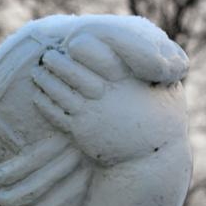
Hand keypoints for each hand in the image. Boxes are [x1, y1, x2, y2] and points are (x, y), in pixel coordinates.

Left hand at [32, 32, 188, 167]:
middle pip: (72, 72)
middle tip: (46, 55)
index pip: (97, 57)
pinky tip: (38, 94)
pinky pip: (55, 114)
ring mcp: (91, 115)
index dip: (80, 49)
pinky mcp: (81, 132)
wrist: (152, 162)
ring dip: (45, 80)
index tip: (71, 43)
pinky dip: (44, 102)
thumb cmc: (162, 121)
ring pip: (59, 92)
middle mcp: (106, 96)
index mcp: (126, 81)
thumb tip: (154, 46)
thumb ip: (159, 68)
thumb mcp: (168, 90)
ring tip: (37, 72)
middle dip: (55, 62)